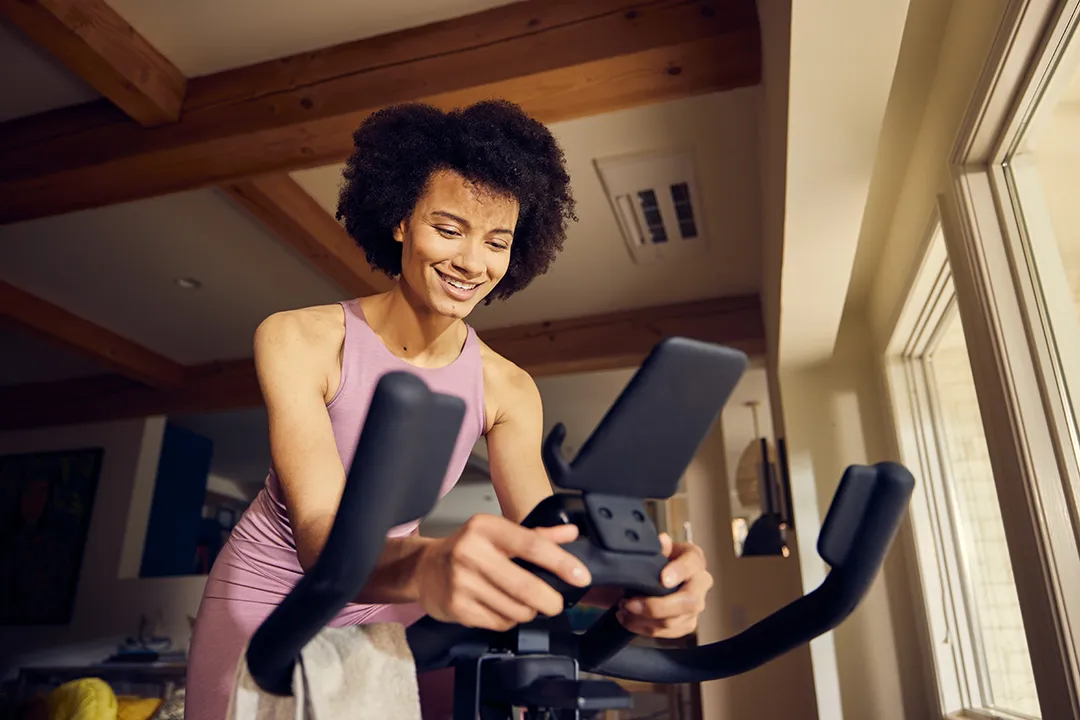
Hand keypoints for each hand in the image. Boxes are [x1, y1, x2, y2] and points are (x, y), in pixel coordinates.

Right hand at [415, 514, 590, 630]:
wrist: (423, 569)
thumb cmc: (467, 549)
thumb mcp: (498, 534)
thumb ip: (536, 535)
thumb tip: (571, 533)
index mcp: (486, 528)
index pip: (531, 545)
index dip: (560, 562)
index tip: (581, 576)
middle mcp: (471, 552)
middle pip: (525, 585)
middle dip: (549, 600)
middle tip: (555, 603)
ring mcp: (462, 582)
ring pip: (514, 609)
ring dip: (527, 611)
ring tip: (521, 604)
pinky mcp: (456, 607)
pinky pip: (498, 622)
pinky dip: (508, 620)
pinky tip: (501, 610)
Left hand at [616, 533, 711, 638]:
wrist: (658, 573)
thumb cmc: (657, 558)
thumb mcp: (656, 547)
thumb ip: (657, 546)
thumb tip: (662, 541)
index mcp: (694, 559)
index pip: (691, 565)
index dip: (678, 573)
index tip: (662, 580)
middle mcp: (701, 584)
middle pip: (688, 602)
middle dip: (655, 607)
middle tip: (628, 603)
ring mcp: (695, 607)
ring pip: (674, 622)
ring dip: (643, 620)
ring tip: (622, 609)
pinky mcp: (686, 624)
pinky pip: (667, 634)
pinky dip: (643, 629)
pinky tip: (628, 620)